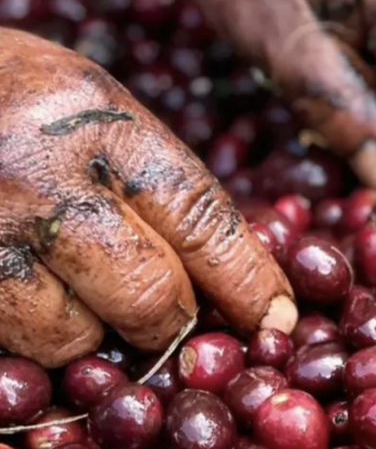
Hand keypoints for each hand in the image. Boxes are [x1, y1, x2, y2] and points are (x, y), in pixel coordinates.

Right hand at [0, 29, 295, 367]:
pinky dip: (31, 342)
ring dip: (89, 335)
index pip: (202, 220)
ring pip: (77, 341)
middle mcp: (39, 179)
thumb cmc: (0, 94)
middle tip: (163, 314)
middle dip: (170, 320)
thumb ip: (154, 181)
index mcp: (97, 121)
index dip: (249, 282)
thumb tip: (241, 276)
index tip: (276, 320)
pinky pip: (13, 354)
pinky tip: (20, 294)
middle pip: (152, 297)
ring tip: (63, 286)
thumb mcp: (86, 102)